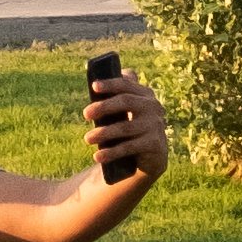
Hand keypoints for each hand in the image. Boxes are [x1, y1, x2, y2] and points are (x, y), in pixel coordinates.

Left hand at [87, 69, 170, 185]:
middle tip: (85, 114)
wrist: (151, 156)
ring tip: (87, 138)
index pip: (126, 84)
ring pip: (125, 127)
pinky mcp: (154, 144)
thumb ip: (115, 96)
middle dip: (103, 106)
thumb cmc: (131, 128)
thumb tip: (94, 84)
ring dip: (104, 133)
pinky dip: (112, 152)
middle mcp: (153, 107)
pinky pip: (129, 147)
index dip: (110, 84)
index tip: (93, 86)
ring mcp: (155, 125)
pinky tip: (98, 156)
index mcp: (145, 94)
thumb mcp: (125, 111)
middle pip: (126, 101)